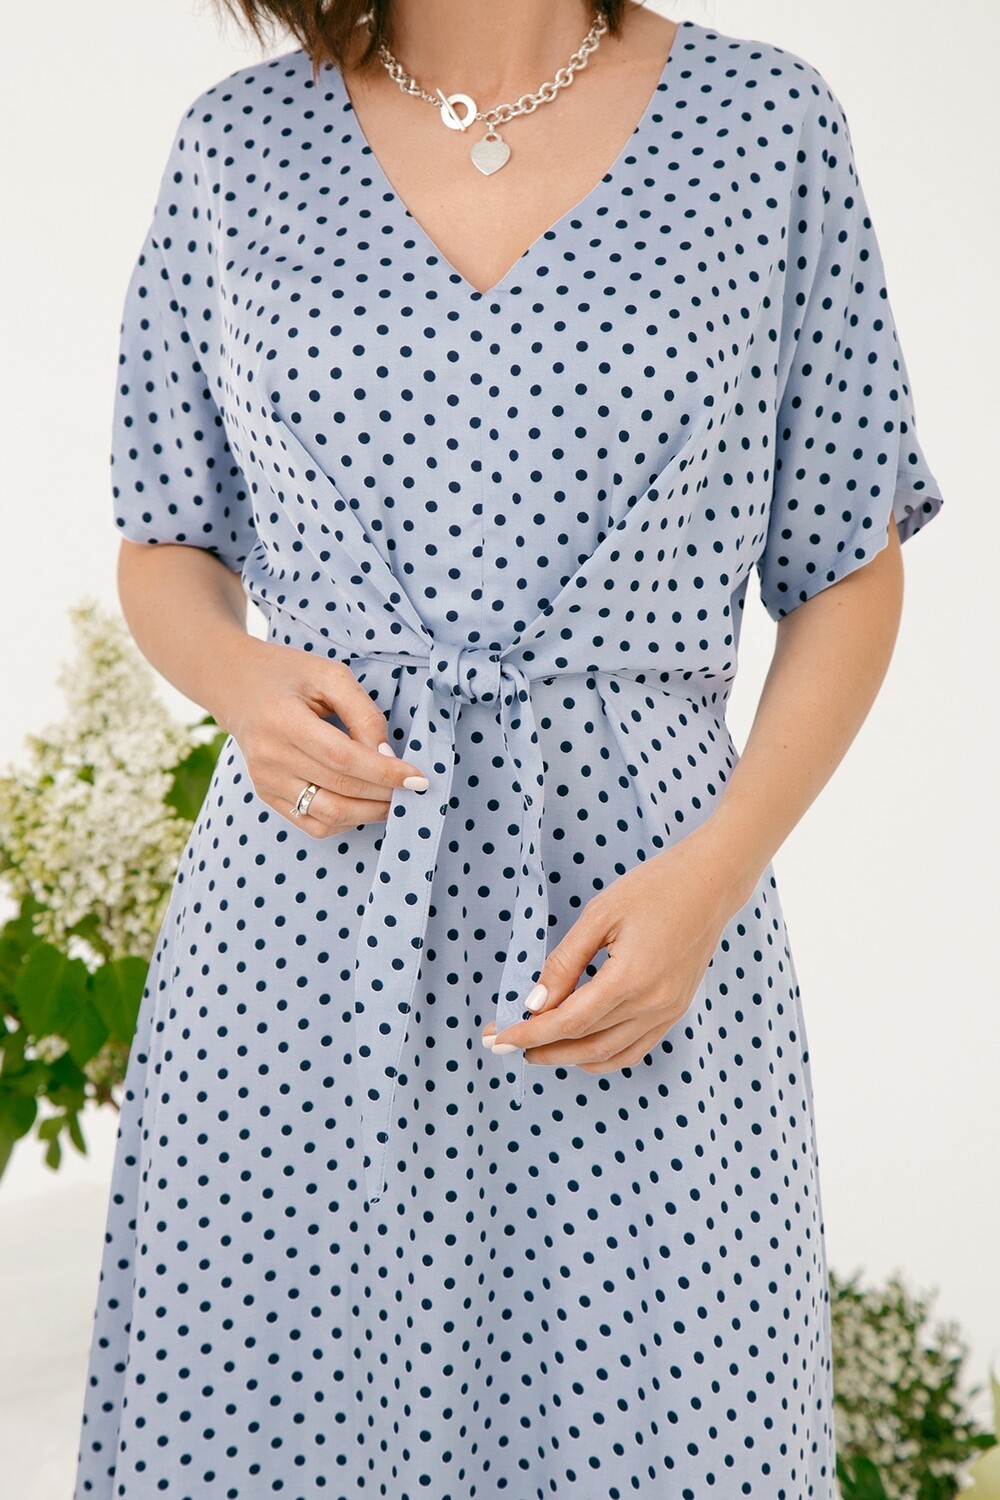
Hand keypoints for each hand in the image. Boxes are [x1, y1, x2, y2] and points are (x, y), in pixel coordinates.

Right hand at [212, 637, 430, 837]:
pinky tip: (363, 805)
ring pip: (329, 815)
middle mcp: (270, 757)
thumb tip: (388, 756)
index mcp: (283, 721)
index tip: (418, 779)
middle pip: (340, 789)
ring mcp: (266, 780)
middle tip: (413, 790)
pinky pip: (312, 824)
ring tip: (393, 800)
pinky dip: (345, 821)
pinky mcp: (267, 794)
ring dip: (369, 813)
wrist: (235, 685)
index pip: (343, 759)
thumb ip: (363, 714)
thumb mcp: (330, 676)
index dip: (385, 773)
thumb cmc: (288, 674)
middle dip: (385, 794)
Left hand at [480, 827, 752, 1071]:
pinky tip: (580, 1049)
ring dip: (569, 1057)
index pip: (568, 1021)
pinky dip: (603, 1056)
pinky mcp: (676, 1010)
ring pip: (609, 1054)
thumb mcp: (600, 915)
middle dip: (542, 1049)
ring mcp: (668, 1011)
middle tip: (507, 1046)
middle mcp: (653, 1004)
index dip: (530, 1034)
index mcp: (631, 978)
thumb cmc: (654, 888)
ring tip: (538, 1049)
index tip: (500, 1037)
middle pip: (585, 1044)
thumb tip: (534, 1004)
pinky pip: (635, 1048)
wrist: (711, 883)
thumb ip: (564, 962)